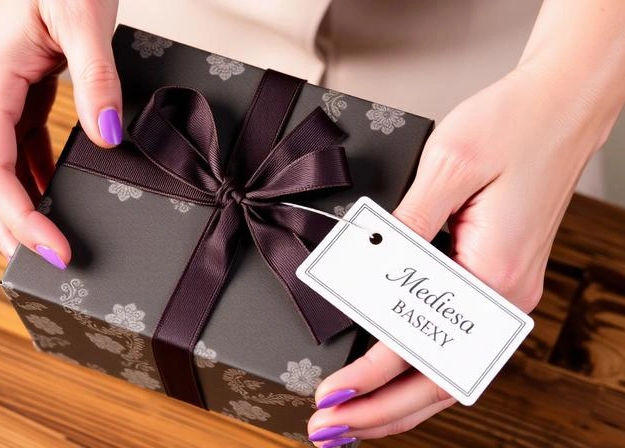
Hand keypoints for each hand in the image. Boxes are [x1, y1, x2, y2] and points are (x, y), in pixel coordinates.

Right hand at [0, 0, 120, 266]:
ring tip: (57, 248)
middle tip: (56, 273)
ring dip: (27, 213)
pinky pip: (21, 152)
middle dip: (18, 231)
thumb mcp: (82, 15)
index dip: (23, 220)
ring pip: (4, 172)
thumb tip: (109, 136)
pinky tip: (61, 202)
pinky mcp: (16, 97)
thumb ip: (96, 76)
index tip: (58, 251)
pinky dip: (38, 183)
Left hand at [307, 62, 619, 444]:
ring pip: (451, 370)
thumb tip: (366, 268)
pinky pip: (457, 342)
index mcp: (492, 276)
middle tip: (331, 431)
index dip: (366, 379)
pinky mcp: (498, 277)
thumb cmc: (511, 124)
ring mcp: (505, 292)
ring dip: (402, 402)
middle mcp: (504, 297)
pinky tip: (395, 378)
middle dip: (383, 414)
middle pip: (439, 383)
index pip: (415, 348)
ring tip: (357, 420)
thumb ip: (404, 226)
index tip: (329, 398)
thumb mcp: (447, 166)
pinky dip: (423, 370)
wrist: (562, 102)